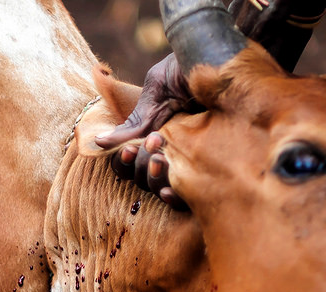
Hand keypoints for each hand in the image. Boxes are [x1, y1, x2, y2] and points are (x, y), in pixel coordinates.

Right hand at [94, 53, 199, 209]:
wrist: (226, 58)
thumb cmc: (191, 69)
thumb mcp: (158, 89)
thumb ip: (135, 119)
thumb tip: (98, 142)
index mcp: (153, 134)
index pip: (127, 162)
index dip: (122, 161)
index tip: (127, 148)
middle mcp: (169, 151)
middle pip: (140, 179)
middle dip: (140, 165)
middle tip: (154, 143)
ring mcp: (188, 162)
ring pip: (157, 188)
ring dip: (154, 176)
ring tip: (163, 157)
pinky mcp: (209, 170)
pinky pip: (186, 199)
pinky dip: (173, 196)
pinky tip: (171, 188)